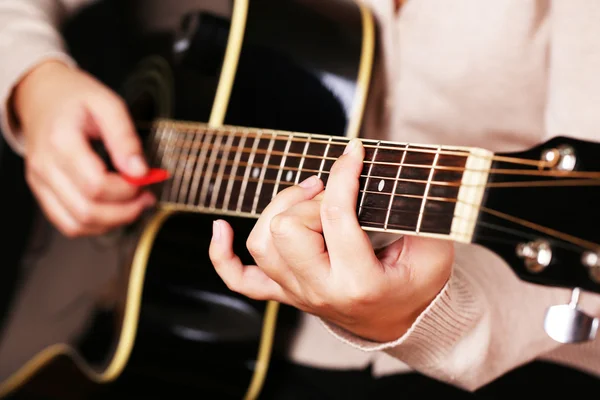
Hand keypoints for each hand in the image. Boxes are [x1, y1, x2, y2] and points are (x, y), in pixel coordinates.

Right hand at [12, 60, 154, 236]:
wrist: (42, 95)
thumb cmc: (75, 98)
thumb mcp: (108, 104)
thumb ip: (125, 138)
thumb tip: (140, 171)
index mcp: (61, 141)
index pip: (96, 184)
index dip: (127, 189)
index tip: (146, 179)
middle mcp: (45, 166)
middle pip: (86, 210)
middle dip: (125, 211)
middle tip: (146, 196)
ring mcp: (40, 182)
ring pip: (76, 225)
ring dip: (112, 222)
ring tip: (134, 205)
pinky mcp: (42, 193)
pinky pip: (67, 224)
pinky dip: (95, 225)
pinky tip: (114, 211)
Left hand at [209, 139, 453, 342]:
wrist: (402, 321)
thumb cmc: (418, 285)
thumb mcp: (432, 250)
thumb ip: (417, 213)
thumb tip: (386, 170)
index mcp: (359, 283)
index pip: (335, 216)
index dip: (343, 174)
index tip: (354, 152)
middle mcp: (320, 291)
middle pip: (286, 230)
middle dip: (309, 199)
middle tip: (331, 191)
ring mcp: (298, 294)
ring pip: (262, 244)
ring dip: (280, 210)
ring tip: (307, 198)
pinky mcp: (285, 293)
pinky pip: (240, 279)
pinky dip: (223, 255)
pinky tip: (221, 229)